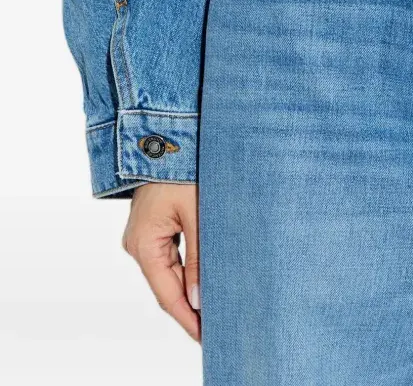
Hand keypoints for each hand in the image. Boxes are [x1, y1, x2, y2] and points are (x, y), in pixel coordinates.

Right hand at [122, 181, 200, 339]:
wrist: (165, 135)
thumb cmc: (182, 168)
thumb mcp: (198, 213)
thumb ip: (199, 257)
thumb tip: (199, 298)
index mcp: (144, 244)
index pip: (167, 294)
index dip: (187, 318)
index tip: (205, 337)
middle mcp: (137, 244)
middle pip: (165, 286)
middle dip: (190, 308)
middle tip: (215, 327)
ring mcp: (142, 236)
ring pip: (167, 273)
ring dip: (188, 289)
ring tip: (213, 308)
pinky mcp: (150, 228)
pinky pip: (167, 257)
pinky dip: (184, 270)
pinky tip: (201, 280)